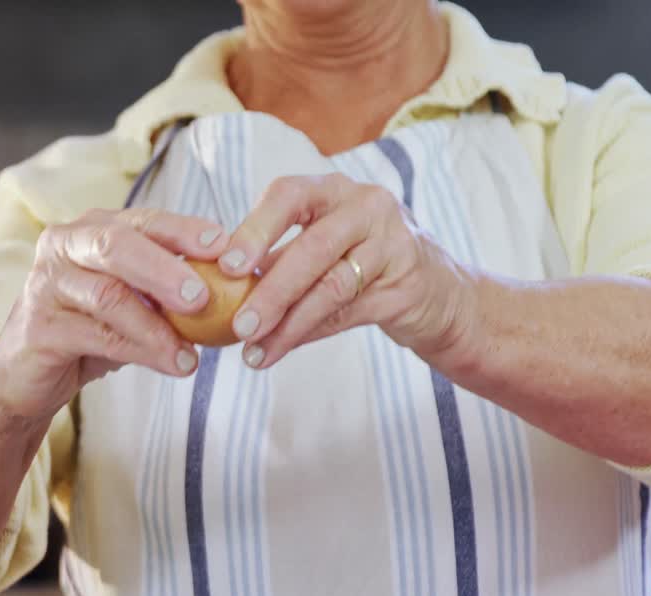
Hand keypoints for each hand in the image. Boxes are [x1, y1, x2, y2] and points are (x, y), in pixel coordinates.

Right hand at [0, 208, 228, 421]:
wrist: (24, 374)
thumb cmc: (86, 329)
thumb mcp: (132, 302)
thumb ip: (168, 290)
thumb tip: (235, 287)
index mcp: (90, 229)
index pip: (143, 222)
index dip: (184, 231)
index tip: (224, 247)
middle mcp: (63, 246)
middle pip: (117, 246)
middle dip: (165, 269)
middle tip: (203, 296)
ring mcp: (45, 285)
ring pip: (108, 296)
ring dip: (157, 326)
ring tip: (194, 351)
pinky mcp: (39, 327)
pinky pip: (97, 336)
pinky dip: (140, 351)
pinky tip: (173, 364)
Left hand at [219, 174, 478, 368]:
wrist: (436, 293)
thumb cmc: (360, 265)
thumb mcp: (319, 250)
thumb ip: (277, 260)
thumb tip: (214, 287)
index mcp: (334, 190)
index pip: (289, 195)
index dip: (255, 228)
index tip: (225, 265)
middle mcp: (367, 206)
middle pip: (313, 246)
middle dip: (270, 288)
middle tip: (237, 323)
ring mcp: (393, 243)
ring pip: (331, 285)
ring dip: (286, 321)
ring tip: (252, 348)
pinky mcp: (406, 284)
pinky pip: (349, 312)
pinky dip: (308, 334)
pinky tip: (278, 350)